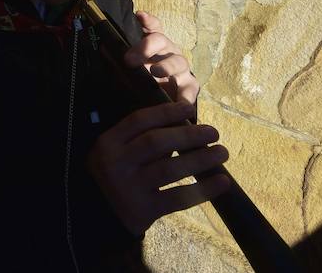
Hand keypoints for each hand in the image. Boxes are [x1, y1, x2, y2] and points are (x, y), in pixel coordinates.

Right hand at [88, 102, 230, 234]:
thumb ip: (142, 133)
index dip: (166, 112)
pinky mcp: (144, 210)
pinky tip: (222, 181)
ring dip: (201, 159)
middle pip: (156, 142)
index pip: (139, 120)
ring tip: (222, 152)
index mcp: (109, 143)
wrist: (99, 214)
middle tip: (214, 132)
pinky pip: (178, 198)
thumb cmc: (114, 173)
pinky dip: (204, 189)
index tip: (190, 108)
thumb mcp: (117, 150)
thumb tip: (182, 111)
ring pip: (170, 169)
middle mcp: (117, 163)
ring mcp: (130, 188)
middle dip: (189, 135)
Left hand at [124, 11, 198, 103]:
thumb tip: (103, 48)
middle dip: (145, 47)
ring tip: (155, 72)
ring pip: (178, 61)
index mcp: (153, 46)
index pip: (152, 27)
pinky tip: (181, 104)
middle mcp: (168, 52)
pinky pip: (191, 90)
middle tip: (129, 59)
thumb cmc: (139, 83)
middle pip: (161, 41)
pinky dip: (186, 97)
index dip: (147, 21)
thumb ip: (115, 61)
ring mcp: (181, 68)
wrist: (157, 105)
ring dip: (166, 66)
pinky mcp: (190, 86)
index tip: (139, 16)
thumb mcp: (124, 72)